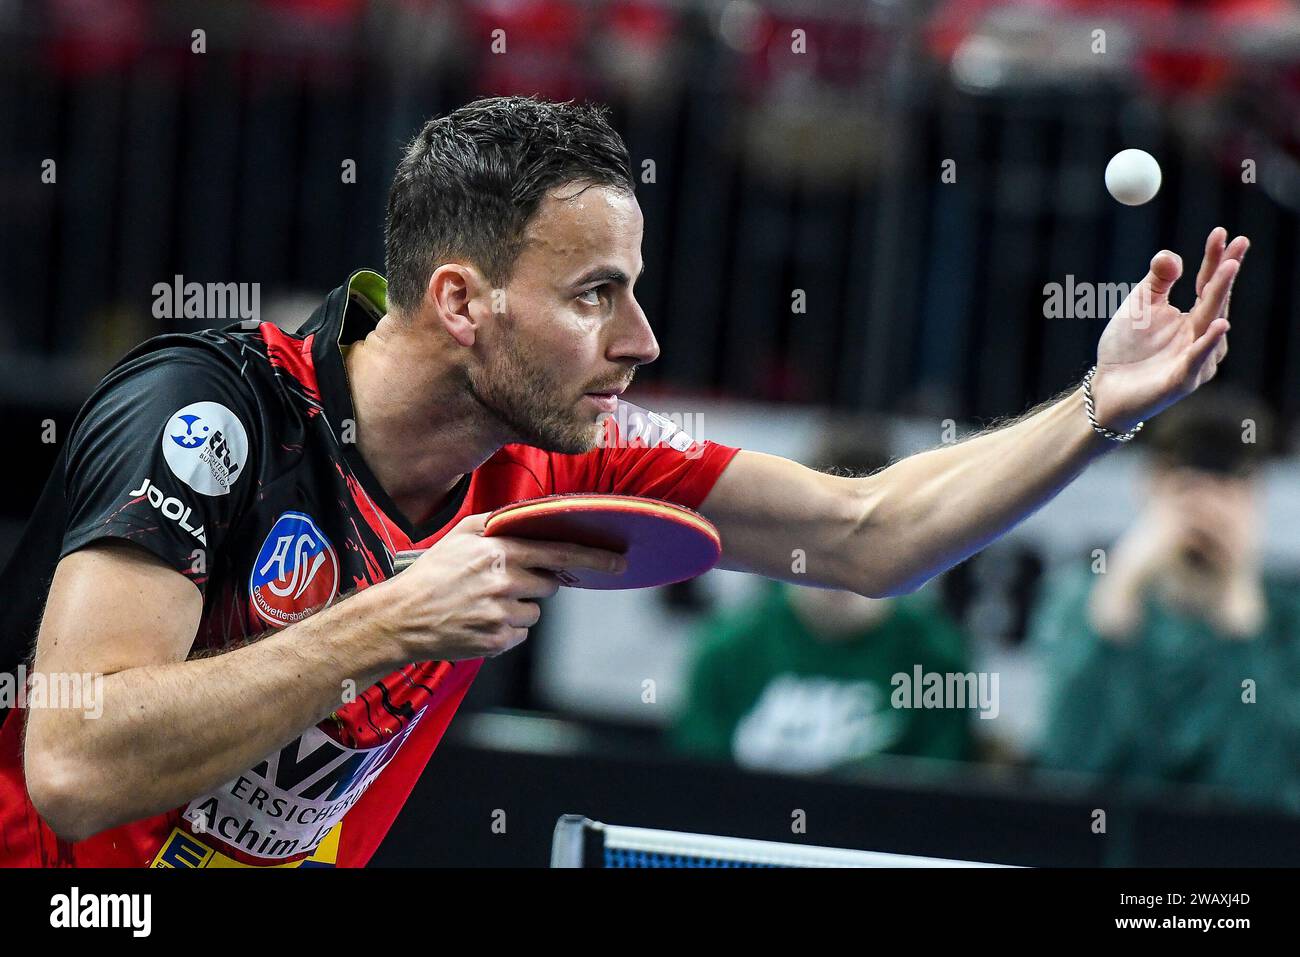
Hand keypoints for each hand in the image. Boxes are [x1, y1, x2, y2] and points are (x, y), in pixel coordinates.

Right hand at [378, 512, 626, 660]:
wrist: (401, 619)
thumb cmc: (430, 574)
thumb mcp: (458, 536)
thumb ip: (493, 522)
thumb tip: (522, 516)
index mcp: (498, 552)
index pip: (558, 551)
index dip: (594, 557)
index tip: (619, 560)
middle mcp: (504, 582)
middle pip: (549, 582)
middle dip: (536, 581)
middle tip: (505, 581)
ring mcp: (502, 614)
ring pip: (535, 610)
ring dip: (519, 606)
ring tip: (484, 603)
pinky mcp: (498, 641)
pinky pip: (520, 632)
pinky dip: (507, 627)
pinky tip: (480, 620)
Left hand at [1090, 227, 1247, 432]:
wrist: (1106, 387)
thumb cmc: (1126, 347)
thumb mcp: (1140, 306)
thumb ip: (1156, 280)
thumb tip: (1170, 255)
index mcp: (1193, 318)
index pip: (1208, 284)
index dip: (1215, 259)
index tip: (1221, 233)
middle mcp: (1201, 338)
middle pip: (1215, 301)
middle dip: (1225, 273)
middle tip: (1236, 246)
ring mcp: (1195, 360)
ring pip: (1211, 327)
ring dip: (1220, 300)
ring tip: (1226, 271)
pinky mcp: (1182, 381)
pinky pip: (1197, 360)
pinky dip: (1208, 343)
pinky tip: (1218, 324)